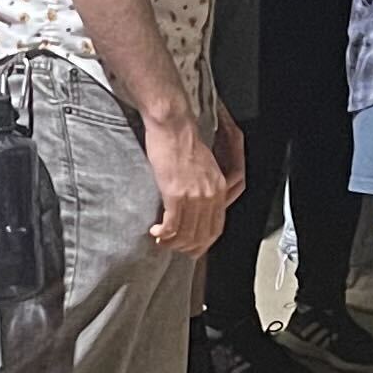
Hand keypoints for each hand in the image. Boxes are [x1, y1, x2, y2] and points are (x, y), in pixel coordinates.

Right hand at [143, 105, 239, 252]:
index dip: (203, 243)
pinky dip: (163, 232)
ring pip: (186, 233)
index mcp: (218, 187)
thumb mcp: (203, 166)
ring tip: (161, 240)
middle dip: (186, 247)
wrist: (173, 125)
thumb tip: (193, 204)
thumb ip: (203, 186)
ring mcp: (194, 195)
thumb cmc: (182, 140)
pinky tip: (155, 231)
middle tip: (173, 247)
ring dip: (172, 242)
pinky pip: (172, 224)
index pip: (216, 227)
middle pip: (202, 235)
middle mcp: (210, 194)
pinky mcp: (176, 193)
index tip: (191, 247)